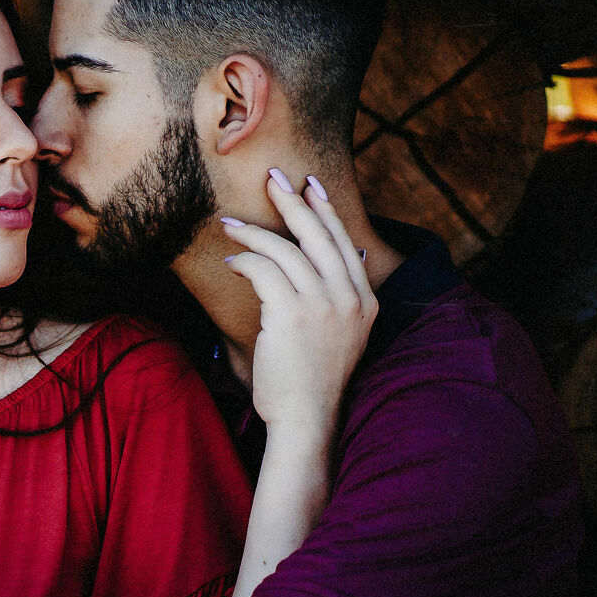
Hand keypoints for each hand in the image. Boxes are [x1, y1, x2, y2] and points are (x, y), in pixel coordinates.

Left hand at [223, 170, 376, 437]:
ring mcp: (324, 305)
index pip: (344, 244)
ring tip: (230, 224)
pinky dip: (245, 260)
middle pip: (319, 236)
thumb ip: (344, 297)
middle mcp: (350, 299)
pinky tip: (230, 260)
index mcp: (366, 302)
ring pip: (286, 250)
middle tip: (273, 177)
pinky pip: (264, 270)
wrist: (306, 419)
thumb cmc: (312, 380)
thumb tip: (350, 253)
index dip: (325, 212)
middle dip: (294, 202)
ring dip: (255, 232)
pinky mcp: (292, 314)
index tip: (310, 185)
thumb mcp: (342, 334)